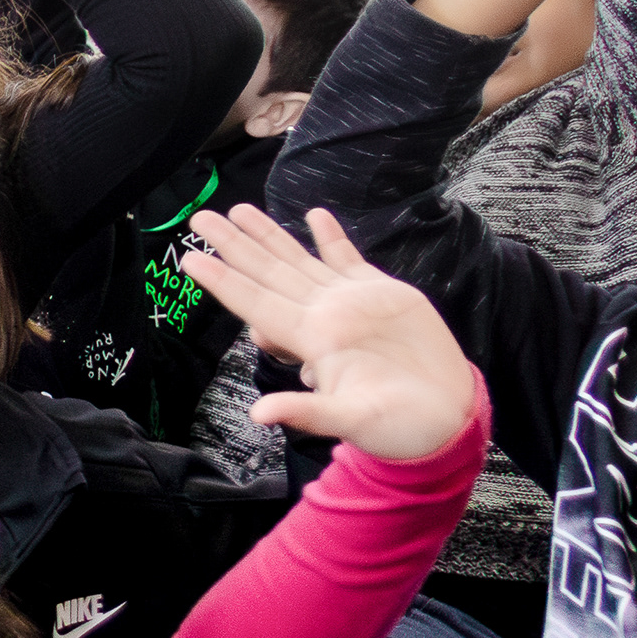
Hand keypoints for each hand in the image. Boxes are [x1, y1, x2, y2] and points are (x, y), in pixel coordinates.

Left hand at [179, 206, 478, 463]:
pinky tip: (314, 215)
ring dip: (269, 235)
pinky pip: (346, 259)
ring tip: (240, 210)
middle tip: (199, 218)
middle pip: (267, 273)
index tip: (190, 259)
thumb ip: (307, 413)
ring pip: (298, 260)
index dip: (223, 281)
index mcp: (311, 340)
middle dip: (233, 245)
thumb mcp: (351, 421)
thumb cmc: (398, 427)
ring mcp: (348, 303)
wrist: (445, 420)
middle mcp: (321, 317)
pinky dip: (330, 237)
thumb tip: (259, 415)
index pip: (255, 303)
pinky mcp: (380, 296)